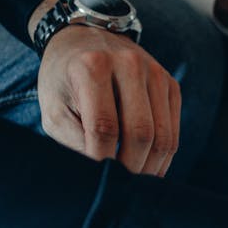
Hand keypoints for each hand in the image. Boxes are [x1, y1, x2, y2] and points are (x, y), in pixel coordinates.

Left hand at [35, 5, 180, 175]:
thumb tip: (100, 175)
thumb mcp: (53, 108)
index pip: (104, 126)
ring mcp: (155, 73)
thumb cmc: (64, 82)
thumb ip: (72, 140)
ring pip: (163, 135)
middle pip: (140, 132)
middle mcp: (128, 64)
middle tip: (119, 186)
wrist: (86, 40)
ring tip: (135, 182)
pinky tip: (148, 166)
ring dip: (151, 166)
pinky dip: (163, 155)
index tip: (97, 180)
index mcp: (92, 67)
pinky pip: (174, 130)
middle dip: (131, 167)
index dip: (102, 159)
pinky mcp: (171, 84)